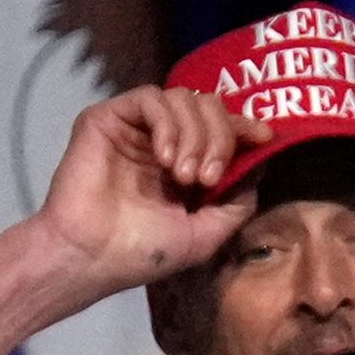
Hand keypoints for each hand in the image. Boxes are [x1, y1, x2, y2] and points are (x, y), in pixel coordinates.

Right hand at [31, 87, 272, 303]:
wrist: (91, 257)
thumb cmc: (144, 253)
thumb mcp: (207, 233)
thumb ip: (237, 200)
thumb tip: (260, 164)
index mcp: (185, 165)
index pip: (221, 128)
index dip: (244, 126)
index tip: (263, 137)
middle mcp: (162, 141)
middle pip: (208, 106)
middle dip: (220, 137)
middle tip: (206, 177)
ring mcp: (135, 129)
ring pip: (183, 98)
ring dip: (195, 135)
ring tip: (183, 175)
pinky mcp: (108, 118)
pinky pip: (151, 98)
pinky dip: (167, 124)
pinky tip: (164, 157)